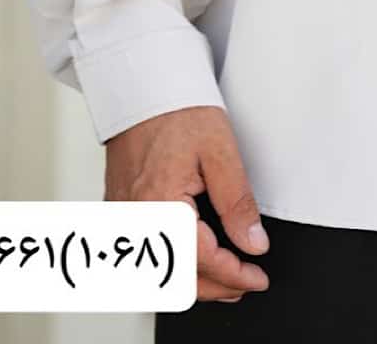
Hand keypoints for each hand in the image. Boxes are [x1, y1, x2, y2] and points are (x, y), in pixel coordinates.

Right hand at [104, 105, 270, 303]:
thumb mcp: (220, 151)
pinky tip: (192, 261)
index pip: (202, 260)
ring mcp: (122, 219)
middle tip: (248, 282)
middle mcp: (135, 219)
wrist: (144, 89)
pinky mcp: (118, 213)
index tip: (257, 277)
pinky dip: (170, 266)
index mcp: (160, 205)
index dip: (235, 274)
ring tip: (226, 280)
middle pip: (176, 277)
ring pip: (158, 272)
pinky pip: (143, 255)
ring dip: (193, 282)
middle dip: (216, 287)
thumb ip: (237, 202)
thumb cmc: (178, 110)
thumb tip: (253, 242)